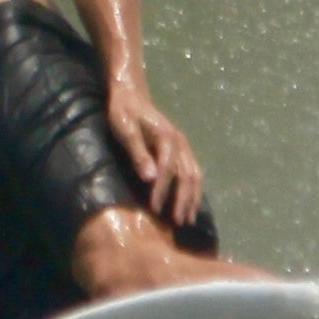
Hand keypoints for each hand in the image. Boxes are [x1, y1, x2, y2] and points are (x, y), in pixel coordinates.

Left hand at [107, 81, 206, 229]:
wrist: (131, 95)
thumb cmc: (124, 113)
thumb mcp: (125, 130)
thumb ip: (138, 153)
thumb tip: (150, 178)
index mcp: (167, 136)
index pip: (168, 168)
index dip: (162, 190)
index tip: (154, 209)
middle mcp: (180, 142)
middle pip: (187, 175)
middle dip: (183, 200)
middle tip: (177, 222)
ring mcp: (184, 146)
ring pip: (195, 175)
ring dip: (192, 198)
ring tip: (186, 220)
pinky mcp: (182, 151)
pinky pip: (193, 173)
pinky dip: (194, 191)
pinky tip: (189, 206)